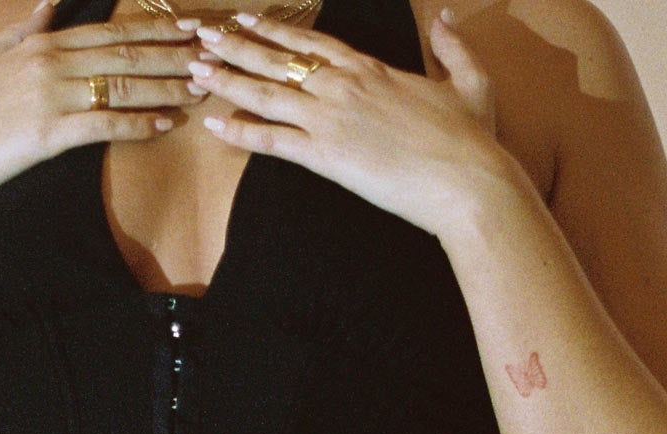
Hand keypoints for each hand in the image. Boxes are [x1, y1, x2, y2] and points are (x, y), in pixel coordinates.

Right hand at [0, 0, 200, 217]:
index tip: (187, 27)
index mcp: (39, 43)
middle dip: (172, 51)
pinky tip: (165, 126)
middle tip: (211, 51)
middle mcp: (48, 61)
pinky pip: (104, 125)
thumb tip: (49, 5)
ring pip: (121, 85)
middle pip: (124, 52)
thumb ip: (22, 31)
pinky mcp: (46, 134)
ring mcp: (48, 96)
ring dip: (165, 86)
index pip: (108, 31)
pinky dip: (137, 124)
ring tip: (200, 87)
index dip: (153, 28)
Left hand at [184, 8, 503, 236]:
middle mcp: (344, 86)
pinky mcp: (326, 156)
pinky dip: (242, 132)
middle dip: (237, 48)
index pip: (313, 43)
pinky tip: (215, 124)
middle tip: (204, 37)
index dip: (276, 31)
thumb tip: (446, 20)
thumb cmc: (470, 139)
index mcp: (371, 69)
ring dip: (228, 81)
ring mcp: (331, 119)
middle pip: (279, 61)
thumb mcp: (469, 83)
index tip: (247, 21)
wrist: (466, 179)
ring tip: (196, 71)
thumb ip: (453, 48)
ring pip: (268, 94)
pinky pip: (273, 141)